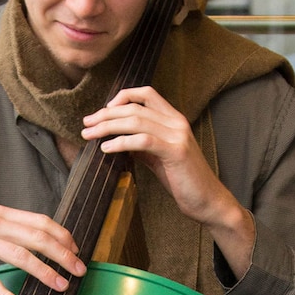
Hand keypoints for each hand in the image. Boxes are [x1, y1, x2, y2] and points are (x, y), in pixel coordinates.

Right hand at [0, 206, 86, 294]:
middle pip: (37, 238)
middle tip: (80, 271)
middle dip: (63, 255)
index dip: (64, 237)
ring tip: (61, 286)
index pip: (41, 222)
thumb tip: (39, 245)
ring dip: (45, 273)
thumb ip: (7, 231)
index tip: (77, 252)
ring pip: (20, 256)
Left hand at [81, 85, 254, 277]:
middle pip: (134, 107)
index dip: (122, 96)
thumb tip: (117, 139)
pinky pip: (142, 141)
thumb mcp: (159, 157)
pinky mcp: (175, 152)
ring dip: (107, 127)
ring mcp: (177, 135)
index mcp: (174, 119)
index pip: (146, 94)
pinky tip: (106, 148)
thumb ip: (142, 145)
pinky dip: (121, 142)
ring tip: (89, 135)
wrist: (208, 201)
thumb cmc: (183, 180)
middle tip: (86, 124)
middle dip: (105, 114)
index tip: (104, 109)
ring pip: (136, 121)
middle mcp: (177, 122)